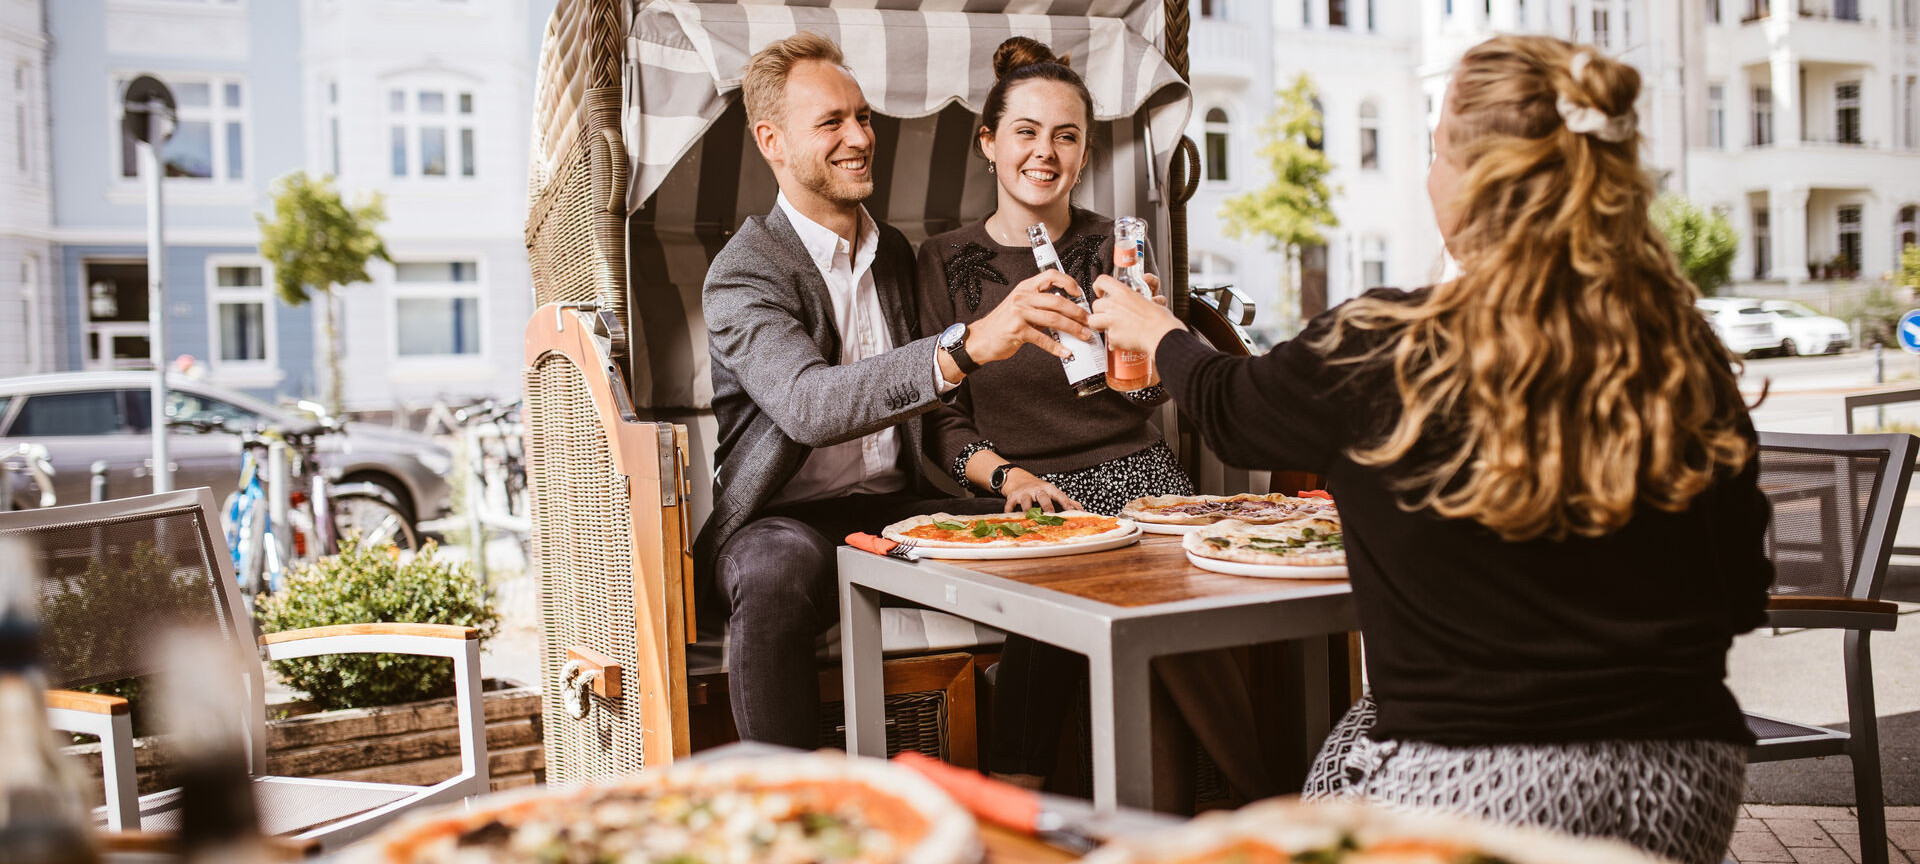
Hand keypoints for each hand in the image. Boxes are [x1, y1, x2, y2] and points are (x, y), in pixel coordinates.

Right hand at [965, 270, 1093, 363]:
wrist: (981, 338)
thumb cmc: (1003, 324)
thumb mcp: (1020, 307)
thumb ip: (1041, 306)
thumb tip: (1068, 312)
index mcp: (1025, 288)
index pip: (1050, 276)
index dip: (1068, 282)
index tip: (1079, 293)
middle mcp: (1022, 297)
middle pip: (1057, 301)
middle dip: (1077, 312)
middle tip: (1089, 321)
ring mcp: (1019, 313)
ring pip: (1054, 319)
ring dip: (1073, 329)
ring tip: (1084, 335)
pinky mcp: (1016, 330)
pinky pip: (1042, 338)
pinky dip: (1056, 347)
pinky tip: (1066, 351)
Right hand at [999, 469, 1081, 512]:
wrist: (1019, 480)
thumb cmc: (1040, 490)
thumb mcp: (1053, 493)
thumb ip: (1067, 501)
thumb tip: (1082, 511)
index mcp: (1049, 489)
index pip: (1060, 495)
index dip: (1066, 503)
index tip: (1071, 511)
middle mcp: (1037, 490)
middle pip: (1043, 496)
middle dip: (1046, 505)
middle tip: (1050, 515)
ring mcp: (1024, 493)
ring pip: (1026, 501)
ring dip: (1027, 509)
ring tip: (1029, 518)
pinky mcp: (1013, 497)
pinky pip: (1010, 504)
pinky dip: (1009, 512)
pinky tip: (1010, 518)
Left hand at [1089, 273, 1182, 359]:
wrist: (1161, 335)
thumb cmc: (1160, 319)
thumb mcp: (1150, 300)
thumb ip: (1141, 297)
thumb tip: (1147, 287)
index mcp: (1123, 292)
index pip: (1102, 281)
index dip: (1098, 287)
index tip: (1100, 292)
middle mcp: (1114, 304)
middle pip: (1095, 304)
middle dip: (1100, 311)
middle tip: (1108, 316)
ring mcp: (1111, 320)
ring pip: (1093, 321)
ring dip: (1099, 325)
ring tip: (1110, 329)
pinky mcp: (1113, 335)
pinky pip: (1107, 339)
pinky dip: (1114, 341)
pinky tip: (1123, 340)